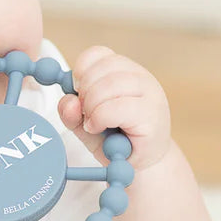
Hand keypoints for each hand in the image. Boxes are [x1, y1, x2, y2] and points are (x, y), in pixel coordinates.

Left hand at [57, 45, 171, 171]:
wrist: (138, 166)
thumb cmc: (113, 141)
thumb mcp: (84, 124)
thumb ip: (71, 112)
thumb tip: (68, 100)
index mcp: (125, 72)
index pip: (98, 54)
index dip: (80, 71)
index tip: (76, 91)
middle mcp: (141, 78)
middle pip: (102, 68)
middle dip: (83, 91)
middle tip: (84, 113)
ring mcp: (151, 95)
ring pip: (109, 85)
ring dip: (91, 106)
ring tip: (92, 123)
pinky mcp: (152, 116)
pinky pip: (116, 107)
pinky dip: (99, 118)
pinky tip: (97, 128)